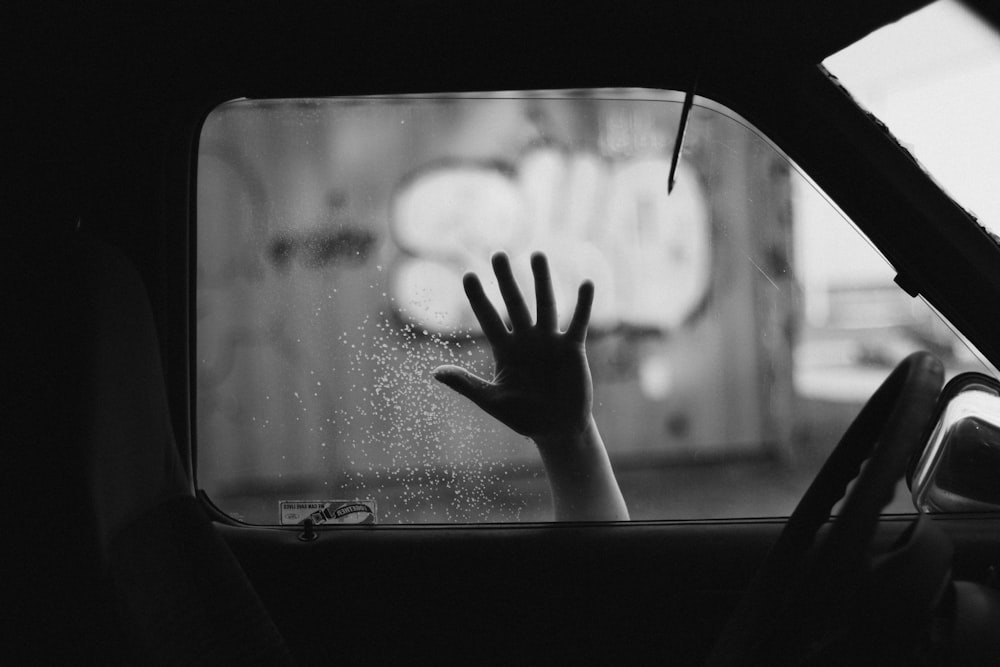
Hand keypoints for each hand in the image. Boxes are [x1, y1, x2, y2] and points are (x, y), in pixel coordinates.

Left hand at [433, 251, 594, 442]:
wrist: (557, 429)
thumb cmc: (523, 416)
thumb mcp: (492, 401)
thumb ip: (466, 384)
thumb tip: (435, 373)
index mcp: (504, 350)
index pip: (488, 318)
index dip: (478, 298)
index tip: (467, 275)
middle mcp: (526, 339)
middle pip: (514, 303)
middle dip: (506, 280)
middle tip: (498, 254)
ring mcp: (549, 341)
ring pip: (545, 305)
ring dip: (542, 280)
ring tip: (537, 254)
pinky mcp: (572, 348)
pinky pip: (579, 322)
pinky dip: (583, 305)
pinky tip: (586, 283)